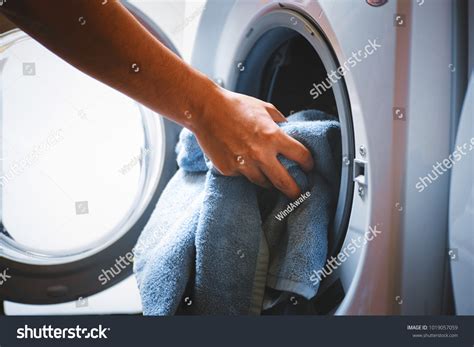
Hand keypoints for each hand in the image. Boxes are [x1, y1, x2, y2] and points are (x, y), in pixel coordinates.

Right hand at [193, 87, 313, 198]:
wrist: (205, 109)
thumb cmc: (234, 105)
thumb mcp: (264, 108)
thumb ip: (280, 122)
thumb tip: (290, 132)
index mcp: (272, 136)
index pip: (301, 156)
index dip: (309, 163)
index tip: (309, 167)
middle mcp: (260, 154)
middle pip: (284, 183)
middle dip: (294, 191)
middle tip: (298, 195)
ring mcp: (243, 164)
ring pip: (263, 183)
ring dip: (268, 180)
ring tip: (268, 174)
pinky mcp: (228, 169)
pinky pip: (242, 176)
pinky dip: (245, 171)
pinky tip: (242, 159)